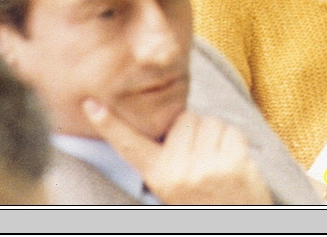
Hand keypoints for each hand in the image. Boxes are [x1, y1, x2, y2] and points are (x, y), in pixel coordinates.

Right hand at [83, 100, 270, 204]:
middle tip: (202, 157)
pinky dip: (235, 141)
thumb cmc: (204, 197)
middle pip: (185, 118)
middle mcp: (176, 172)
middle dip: (196, 129)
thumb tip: (172, 119)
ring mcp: (204, 169)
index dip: (109, 125)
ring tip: (218, 162)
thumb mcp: (174, 184)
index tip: (91, 104)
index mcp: (157, 175)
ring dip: (217, 134)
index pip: (129, 146)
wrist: (234, 222)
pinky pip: (231, 131)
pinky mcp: (231, 165)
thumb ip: (169, 155)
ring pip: (210, 121)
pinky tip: (234, 163)